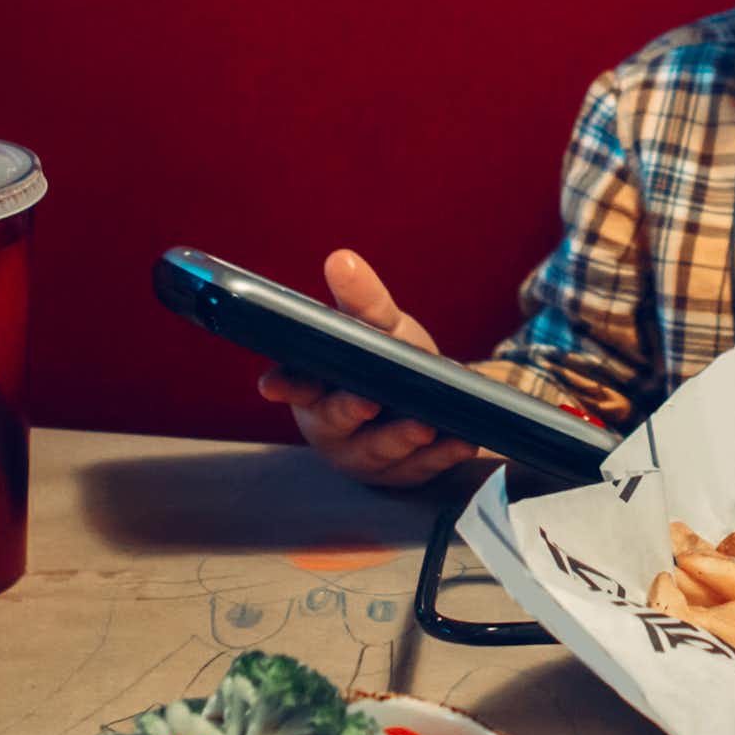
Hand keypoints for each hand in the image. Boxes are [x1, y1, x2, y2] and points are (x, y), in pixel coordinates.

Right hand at [261, 249, 477, 488]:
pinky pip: (421, 468)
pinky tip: (462, 442)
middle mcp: (332, 427)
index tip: (272, 385)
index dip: (284, 385)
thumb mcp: (380, 326)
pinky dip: (442, 456)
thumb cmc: (389, 357)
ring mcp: (365, 456)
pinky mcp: (401, 475)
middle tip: (366, 402)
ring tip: (424, 426)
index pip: (294, 386)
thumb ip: (361, 299)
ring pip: (377, 452)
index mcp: (315, 387)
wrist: (431, 396)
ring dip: (400, 439)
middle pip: (334, 422)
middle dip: (348, 412)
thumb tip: (341, 260)